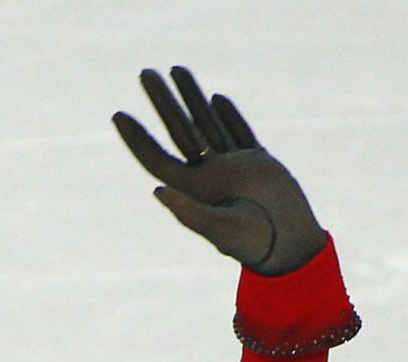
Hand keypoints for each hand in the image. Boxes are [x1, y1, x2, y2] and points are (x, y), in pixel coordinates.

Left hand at [112, 67, 326, 275]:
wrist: (290, 245)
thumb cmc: (252, 244)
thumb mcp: (218, 228)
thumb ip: (189, 211)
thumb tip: (157, 190)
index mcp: (193, 190)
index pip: (157, 158)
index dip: (137, 137)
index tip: (118, 114)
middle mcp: (209, 175)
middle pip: (179, 130)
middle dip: (162, 102)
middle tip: (145, 73)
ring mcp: (233, 166)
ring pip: (207, 123)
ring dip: (192, 97)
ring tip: (176, 69)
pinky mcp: (259, 162)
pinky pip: (239, 133)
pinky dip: (228, 116)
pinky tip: (214, 99)